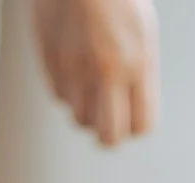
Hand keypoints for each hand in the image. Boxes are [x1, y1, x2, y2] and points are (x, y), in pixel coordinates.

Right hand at [33, 0, 158, 147]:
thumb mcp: (144, 33)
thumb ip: (140, 73)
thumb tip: (132, 113)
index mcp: (137, 64)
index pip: (140, 126)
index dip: (136, 126)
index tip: (132, 114)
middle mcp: (106, 72)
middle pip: (108, 137)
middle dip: (109, 134)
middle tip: (109, 121)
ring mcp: (75, 68)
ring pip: (79, 118)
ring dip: (86, 109)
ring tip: (90, 84)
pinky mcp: (50, 61)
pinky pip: (59, 96)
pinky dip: (67, 90)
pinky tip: (73, 67)